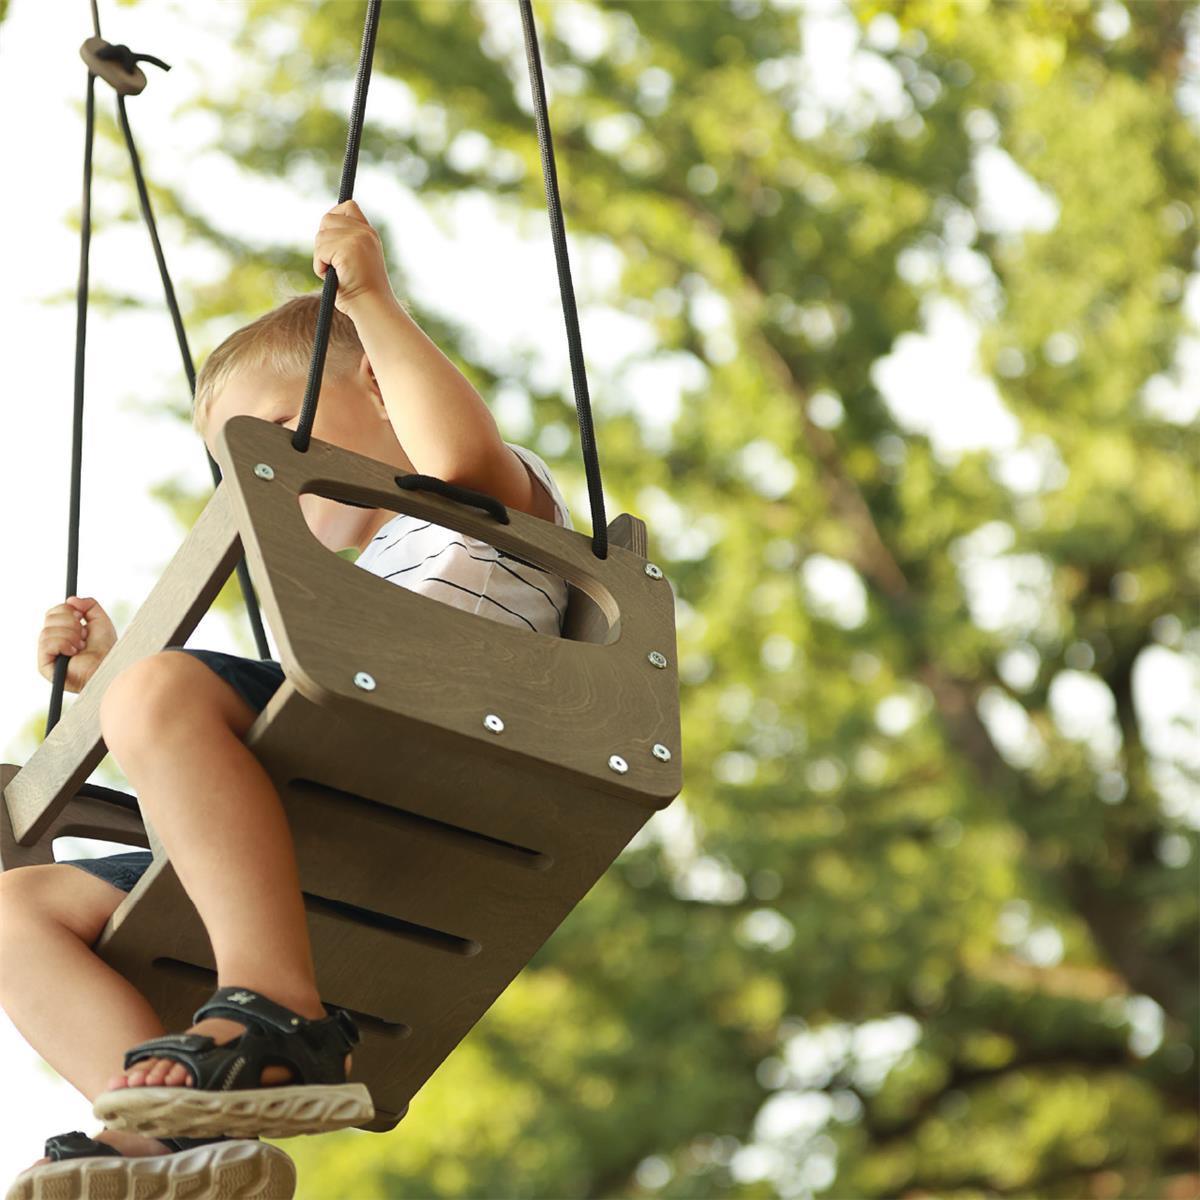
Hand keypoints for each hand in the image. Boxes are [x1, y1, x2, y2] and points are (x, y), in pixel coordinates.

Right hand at [37, 596, 118, 693]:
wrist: (108, 667)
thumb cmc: (106, 649)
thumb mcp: (101, 621)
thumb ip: (90, 605)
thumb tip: (71, 599)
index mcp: (63, 631)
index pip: (53, 612)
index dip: (66, 610)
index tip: (80, 616)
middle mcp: (53, 641)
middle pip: (49, 618)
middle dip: (71, 623)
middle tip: (84, 634)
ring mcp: (47, 653)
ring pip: (48, 630)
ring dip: (70, 635)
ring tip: (81, 646)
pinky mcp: (44, 665)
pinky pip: (46, 644)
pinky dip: (63, 644)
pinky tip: (74, 652)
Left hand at [313, 199, 393, 314]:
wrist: (372, 308)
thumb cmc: (362, 292)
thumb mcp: (356, 261)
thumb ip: (346, 242)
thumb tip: (324, 230)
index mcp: (369, 234)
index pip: (348, 206)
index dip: (334, 217)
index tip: (331, 238)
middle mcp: (364, 232)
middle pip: (327, 219)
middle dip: (323, 241)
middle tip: (333, 262)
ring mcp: (356, 239)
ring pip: (321, 237)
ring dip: (322, 258)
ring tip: (337, 274)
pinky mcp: (347, 249)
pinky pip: (320, 252)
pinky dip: (320, 268)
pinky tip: (335, 278)